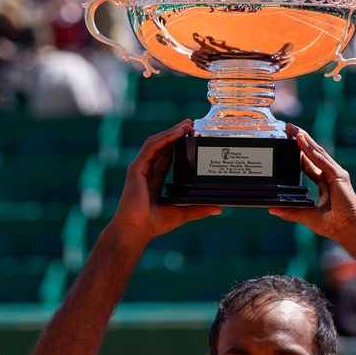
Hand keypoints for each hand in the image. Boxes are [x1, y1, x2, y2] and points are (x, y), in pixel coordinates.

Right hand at [112, 120, 221, 241]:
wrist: (136, 230)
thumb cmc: (154, 224)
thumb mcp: (182, 213)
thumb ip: (198, 209)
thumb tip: (218, 208)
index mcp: (154, 181)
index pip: (167, 158)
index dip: (178, 146)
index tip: (192, 137)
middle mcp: (146, 172)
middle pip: (162, 147)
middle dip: (176, 134)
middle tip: (192, 124)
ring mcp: (140, 169)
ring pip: (156, 143)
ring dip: (171, 132)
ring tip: (187, 124)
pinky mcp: (136, 168)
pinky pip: (151, 147)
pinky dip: (164, 138)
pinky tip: (177, 132)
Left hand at [269, 124, 355, 241]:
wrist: (348, 229)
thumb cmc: (332, 225)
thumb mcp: (305, 216)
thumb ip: (290, 211)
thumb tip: (272, 209)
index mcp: (324, 184)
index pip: (309, 165)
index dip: (299, 154)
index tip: (288, 145)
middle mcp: (330, 176)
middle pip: (313, 153)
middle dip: (300, 141)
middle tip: (288, 129)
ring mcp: (335, 174)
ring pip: (316, 151)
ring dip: (304, 139)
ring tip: (292, 128)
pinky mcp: (338, 175)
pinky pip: (320, 159)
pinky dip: (309, 148)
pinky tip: (300, 139)